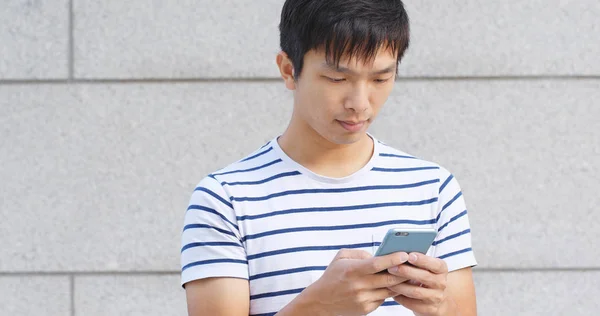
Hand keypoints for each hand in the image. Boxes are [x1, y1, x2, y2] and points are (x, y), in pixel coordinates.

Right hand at [294, 249, 409, 315]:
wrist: (321, 300)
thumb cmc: (333, 275)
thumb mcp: (341, 257)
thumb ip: (360, 253)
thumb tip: (379, 255)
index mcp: (352, 270)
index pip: (377, 264)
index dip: (393, 258)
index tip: (405, 253)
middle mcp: (359, 286)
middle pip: (388, 279)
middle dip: (403, 271)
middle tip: (413, 264)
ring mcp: (363, 299)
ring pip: (389, 290)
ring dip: (400, 283)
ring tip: (409, 275)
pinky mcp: (365, 309)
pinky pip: (383, 299)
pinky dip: (389, 292)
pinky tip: (394, 285)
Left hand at [386, 252, 453, 315]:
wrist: (436, 299)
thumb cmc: (425, 277)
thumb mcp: (426, 267)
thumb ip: (416, 261)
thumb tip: (398, 254)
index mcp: (441, 269)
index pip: (434, 264)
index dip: (422, 260)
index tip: (409, 255)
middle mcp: (441, 283)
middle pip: (424, 277)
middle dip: (406, 272)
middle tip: (392, 267)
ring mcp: (436, 297)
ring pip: (416, 292)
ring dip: (400, 286)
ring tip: (388, 281)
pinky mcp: (430, 309)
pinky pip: (412, 304)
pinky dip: (400, 298)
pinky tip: (392, 292)